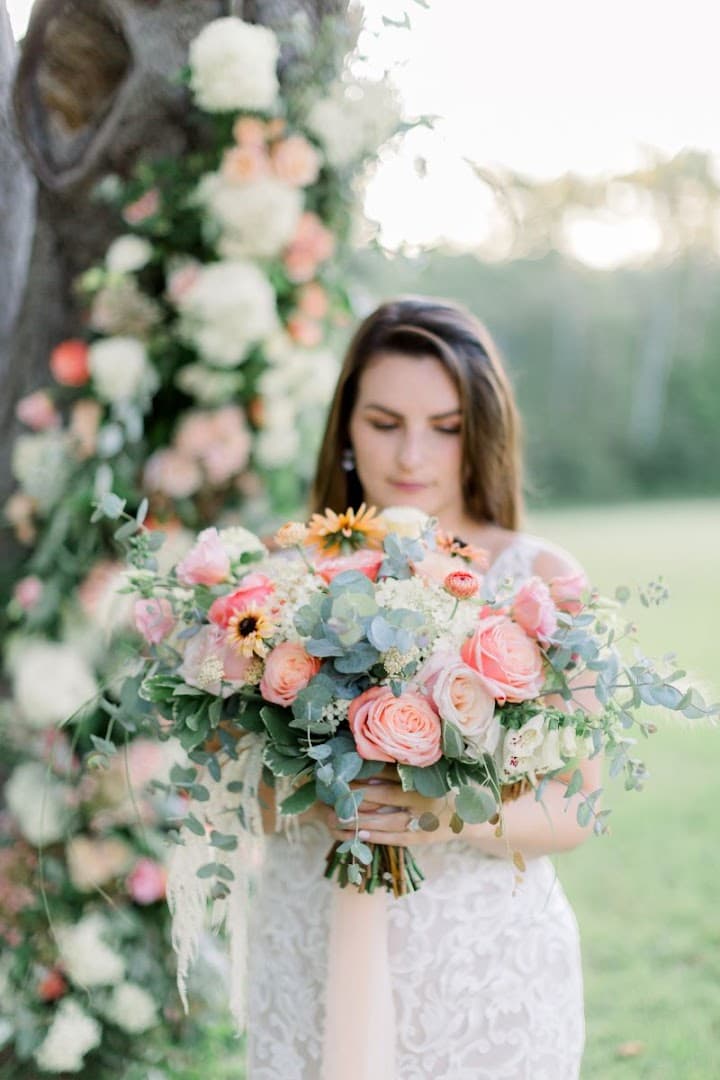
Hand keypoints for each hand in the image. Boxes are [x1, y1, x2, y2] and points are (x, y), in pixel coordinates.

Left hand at [323, 765, 457, 847]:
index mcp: (427, 777)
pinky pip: (398, 838)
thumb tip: (373, 765)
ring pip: (387, 820)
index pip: (390, 773)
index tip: (344, 771)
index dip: (366, 772)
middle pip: (384, 796)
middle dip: (358, 795)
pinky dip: (378, 836)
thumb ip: (409, 767)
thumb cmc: (453, 785)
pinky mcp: (425, 837)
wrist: (479, 814)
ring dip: (362, 819)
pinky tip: (360, 834)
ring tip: (339, 817)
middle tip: (333, 793)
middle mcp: (425, 799)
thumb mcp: (436, 769)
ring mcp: (425, 820)